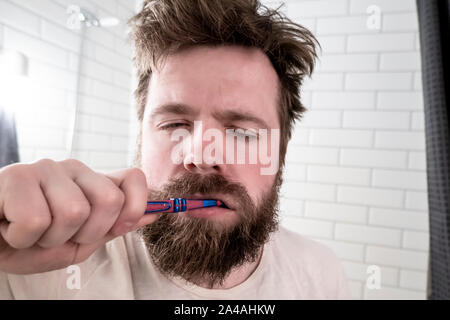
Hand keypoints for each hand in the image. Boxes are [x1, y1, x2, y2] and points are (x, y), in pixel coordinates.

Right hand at [0, 159, 156, 273]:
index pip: (134, 178)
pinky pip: (36, 219)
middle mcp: (73, 169)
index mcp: (92, 183)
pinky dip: (22, 237)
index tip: (118, 228)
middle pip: (110, 200)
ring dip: (50, 238)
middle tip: (58, 235)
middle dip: (86, 233)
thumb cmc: (32, 243)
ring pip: (74, 212)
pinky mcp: (15, 176)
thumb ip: (115, 227)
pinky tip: (10, 227)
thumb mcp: (79, 243)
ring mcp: (45, 169)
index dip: (135, 207)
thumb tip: (156, 214)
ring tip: (32, 231)